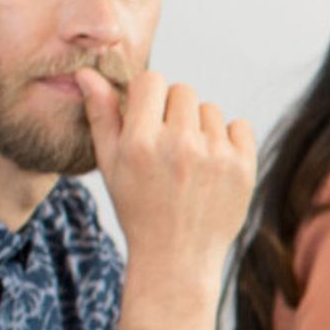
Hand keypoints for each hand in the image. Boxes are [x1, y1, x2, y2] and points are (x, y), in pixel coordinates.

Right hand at [78, 68, 256, 279]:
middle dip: (174, 111)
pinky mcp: (243, 167)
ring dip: (200, 127)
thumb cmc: (138, 208)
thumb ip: (101, 115)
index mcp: (141, 142)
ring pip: (210, 109)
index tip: (147, 119)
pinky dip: (228, 140)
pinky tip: (212, 167)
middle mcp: (179, 145)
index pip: (152, 80)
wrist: (177, 258)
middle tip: (168, 146)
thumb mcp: (110, 164)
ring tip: (189, 162)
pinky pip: (239, 126)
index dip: (148, 97)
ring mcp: (215, 156)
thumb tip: (86, 72)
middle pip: (183, 90)